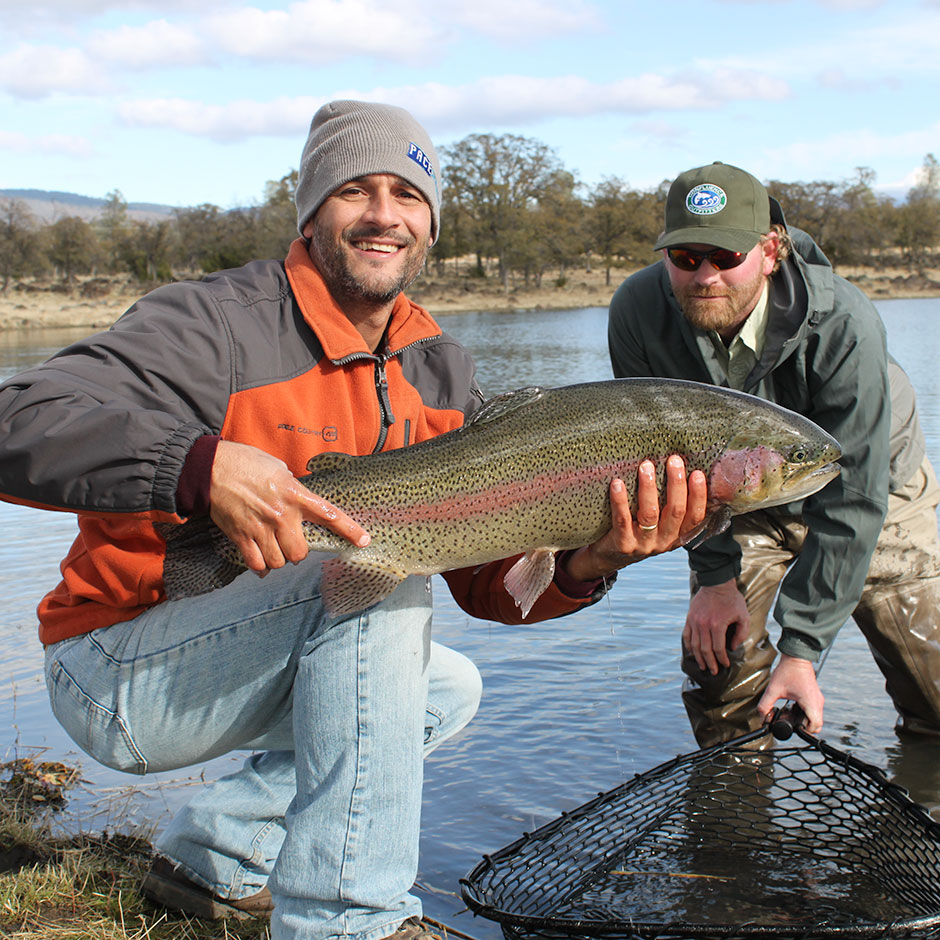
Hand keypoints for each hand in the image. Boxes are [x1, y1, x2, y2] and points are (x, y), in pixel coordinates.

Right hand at [208, 440, 369, 573]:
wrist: (212, 468)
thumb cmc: (247, 463)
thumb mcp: (281, 470)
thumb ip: (295, 490)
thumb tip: (304, 504)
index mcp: (295, 494)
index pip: (329, 514)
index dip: (349, 530)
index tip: (364, 541)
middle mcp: (281, 514)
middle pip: (300, 552)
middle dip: (298, 553)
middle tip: (292, 545)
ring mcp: (260, 527)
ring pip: (278, 561)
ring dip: (279, 560)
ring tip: (275, 550)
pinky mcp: (241, 536)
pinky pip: (256, 563)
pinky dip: (261, 567)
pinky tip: (262, 563)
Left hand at [562, 455, 706, 581]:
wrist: (610, 556)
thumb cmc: (637, 529)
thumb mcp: (660, 523)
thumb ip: (669, 503)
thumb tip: (679, 466)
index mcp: (678, 534)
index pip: (696, 516)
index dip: (699, 495)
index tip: (697, 473)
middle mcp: (664, 540)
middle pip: (676, 511)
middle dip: (676, 484)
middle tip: (674, 460)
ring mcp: (643, 544)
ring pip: (650, 514)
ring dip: (649, 488)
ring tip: (646, 466)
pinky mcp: (623, 545)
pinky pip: (622, 520)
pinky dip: (620, 501)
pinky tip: (617, 483)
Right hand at [683, 578, 749, 674]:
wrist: (716, 583)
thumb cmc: (732, 599)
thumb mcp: (743, 615)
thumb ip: (741, 633)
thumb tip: (733, 647)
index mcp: (717, 625)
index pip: (718, 648)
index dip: (722, 659)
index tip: (726, 665)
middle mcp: (703, 625)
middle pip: (705, 650)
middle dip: (710, 663)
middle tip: (714, 672)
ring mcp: (694, 621)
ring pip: (694, 645)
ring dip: (698, 658)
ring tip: (703, 666)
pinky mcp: (689, 618)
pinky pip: (686, 635)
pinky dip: (689, 646)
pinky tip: (693, 653)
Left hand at [757, 654, 823, 733]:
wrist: (796, 656)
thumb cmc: (787, 671)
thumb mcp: (773, 689)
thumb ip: (765, 705)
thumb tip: (762, 718)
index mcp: (811, 702)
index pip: (815, 726)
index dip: (804, 731)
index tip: (792, 727)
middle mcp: (817, 702)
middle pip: (816, 724)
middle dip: (802, 727)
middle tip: (788, 721)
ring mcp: (817, 699)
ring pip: (814, 718)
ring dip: (803, 720)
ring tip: (788, 714)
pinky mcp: (814, 696)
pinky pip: (813, 711)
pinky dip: (804, 713)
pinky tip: (791, 708)